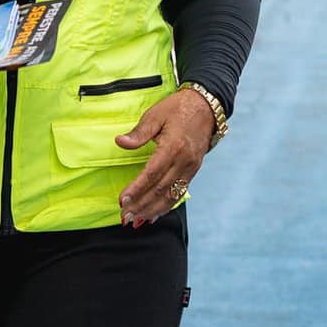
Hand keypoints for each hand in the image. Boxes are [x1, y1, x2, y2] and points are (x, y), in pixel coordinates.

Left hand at [116, 88, 215, 224]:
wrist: (207, 106)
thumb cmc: (178, 108)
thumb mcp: (156, 114)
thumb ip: (139, 132)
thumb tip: (120, 142)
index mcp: (173, 146)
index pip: (151, 174)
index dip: (136, 189)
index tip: (122, 201)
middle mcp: (184, 161)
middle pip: (160, 189)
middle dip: (141, 205)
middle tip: (124, 216)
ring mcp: (190, 168)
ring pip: (170, 195)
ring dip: (152, 210)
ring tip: (136, 220)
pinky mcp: (194, 170)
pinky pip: (180, 192)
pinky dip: (167, 206)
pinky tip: (155, 215)